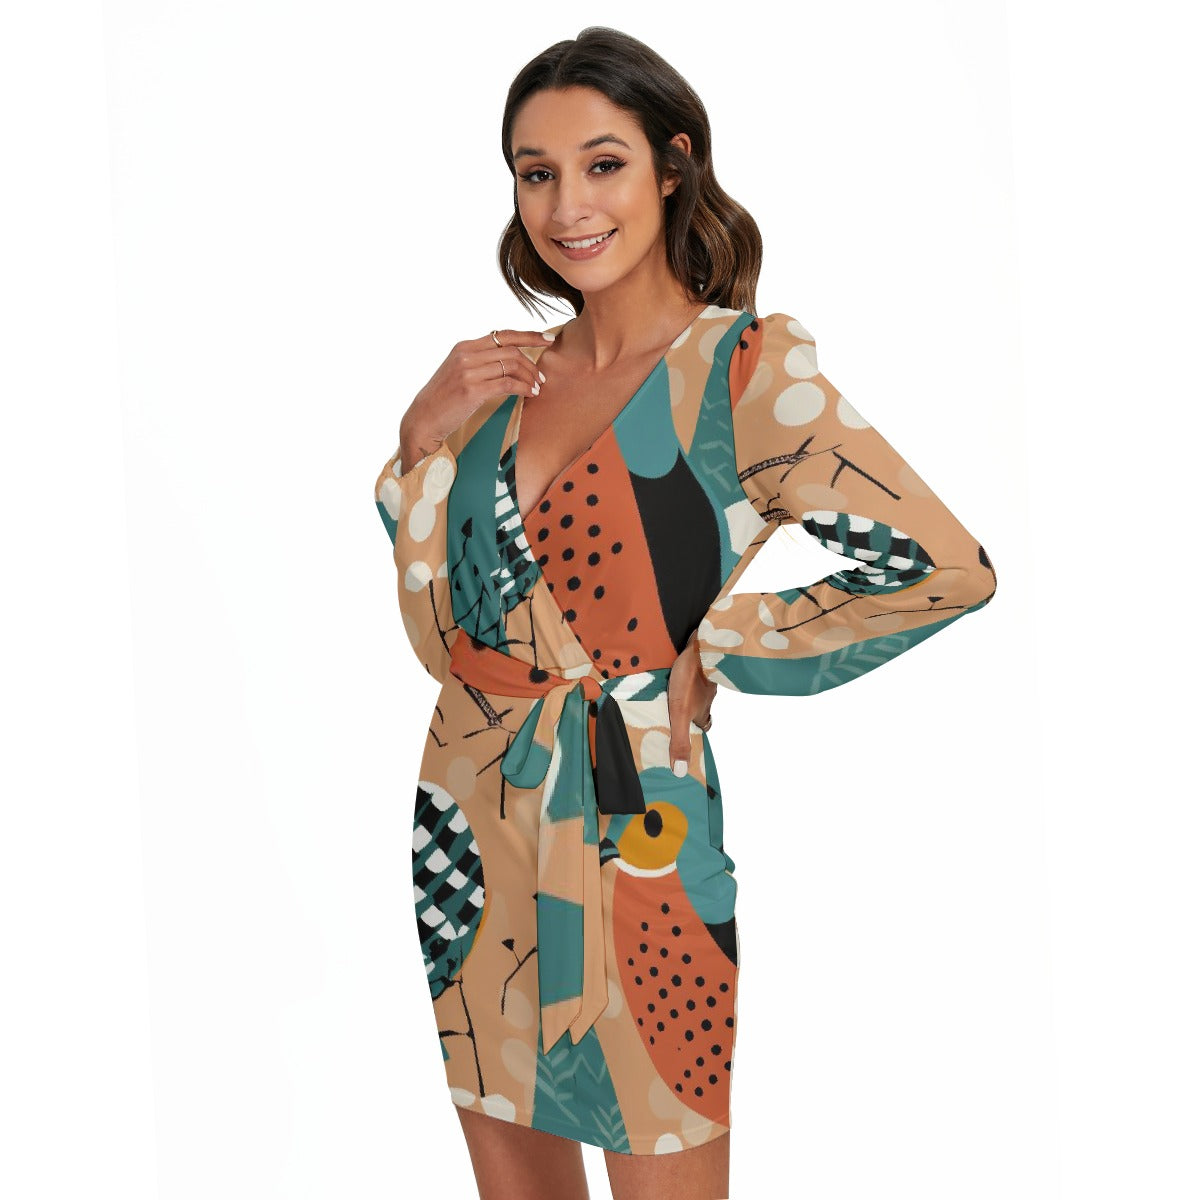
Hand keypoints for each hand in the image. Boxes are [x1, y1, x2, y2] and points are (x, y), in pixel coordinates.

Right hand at [399, 326, 554, 472]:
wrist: (424, 417)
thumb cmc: (444, 398)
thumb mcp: (458, 370)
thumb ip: (479, 360)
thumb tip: (508, 359)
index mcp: (465, 346)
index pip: (504, 334)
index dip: (529, 335)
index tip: (549, 339)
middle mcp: (466, 355)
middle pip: (511, 350)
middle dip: (532, 363)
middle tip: (542, 377)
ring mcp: (468, 372)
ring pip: (512, 366)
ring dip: (530, 377)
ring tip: (537, 387)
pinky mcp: (472, 390)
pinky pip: (507, 384)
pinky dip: (523, 388)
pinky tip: (530, 394)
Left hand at [666, 630, 716, 776]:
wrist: (702, 645)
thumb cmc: (690, 680)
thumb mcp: (679, 713)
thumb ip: (679, 739)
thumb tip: (680, 771)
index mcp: (703, 711)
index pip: (705, 724)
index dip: (699, 727)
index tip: (689, 731)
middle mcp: (707, 696)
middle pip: (701, 706)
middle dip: (691, 708)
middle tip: (675, 708)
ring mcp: (705, 677)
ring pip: (697, 688)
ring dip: (687, 689)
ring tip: (670, 689)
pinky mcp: (699, 661)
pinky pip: (694, 670)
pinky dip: (686, 671)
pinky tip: (674, 668)